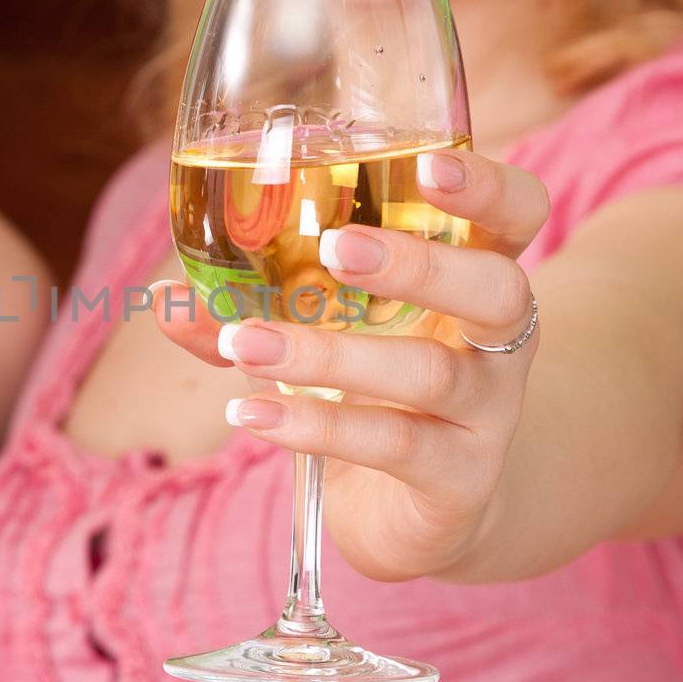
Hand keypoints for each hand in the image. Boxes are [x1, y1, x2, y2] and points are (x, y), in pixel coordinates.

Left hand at [157, 147, 549, 580]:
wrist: (420, 515)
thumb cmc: (372, 398)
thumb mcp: (321, 339)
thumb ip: (252, 311)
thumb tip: (163, 297)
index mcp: (474, 281)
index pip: (518, 216)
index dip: (488, 188)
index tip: (429, 166)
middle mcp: (497, 343)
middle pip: (496, 289)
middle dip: (418, 264)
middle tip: (334, 249)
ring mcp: (488, 416)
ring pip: (429, 374)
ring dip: (329, 355)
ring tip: (245, 344)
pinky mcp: (459, 483)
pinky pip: (394, 447)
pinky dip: (314, 427)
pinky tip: (251, 413)